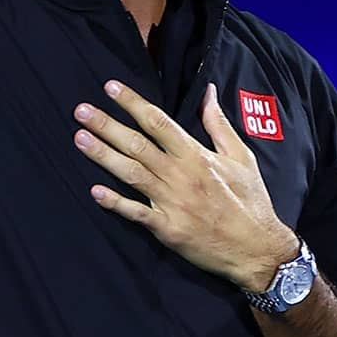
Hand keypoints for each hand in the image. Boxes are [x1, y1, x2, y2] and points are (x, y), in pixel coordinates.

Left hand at [73, 81, 299, 292]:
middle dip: (107, 125)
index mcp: (196, 155)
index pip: (158, 122)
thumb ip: (218, 124)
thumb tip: (208, 92)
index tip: (110, 87)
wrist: (257, 248)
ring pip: (131, 173)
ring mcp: (172, 202)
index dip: (132, 103)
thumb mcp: (240, 157)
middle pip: (137, 144)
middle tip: (80, 110)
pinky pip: (136, 213)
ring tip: (79, 138)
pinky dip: (115, 202)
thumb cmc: (250, 200)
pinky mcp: (168, 229)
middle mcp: (181, 175)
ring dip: (103, 155)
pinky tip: (94, 191)